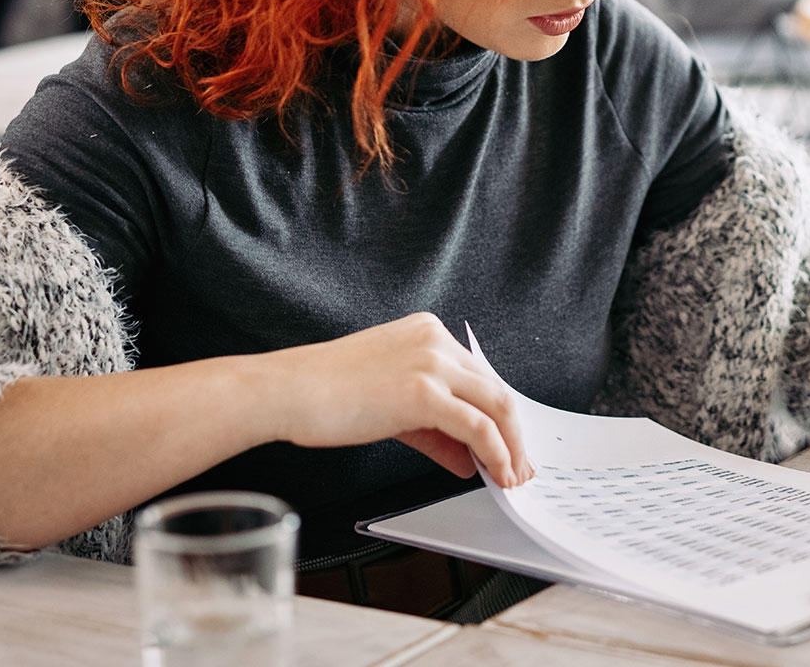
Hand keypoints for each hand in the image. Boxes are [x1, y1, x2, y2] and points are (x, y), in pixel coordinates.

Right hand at [262, 312, 534, 486]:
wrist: (287, 391)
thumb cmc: (326, 395)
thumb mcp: (392, 407)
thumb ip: (435, 430)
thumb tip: (468, 458)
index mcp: (427, 332)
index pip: (478, 376)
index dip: (498, 414)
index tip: (509, 443)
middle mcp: (436, 340)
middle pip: (496, 389)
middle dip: (514, 433)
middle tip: (521, 466)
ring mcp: (431, 363)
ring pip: (496, 405)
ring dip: (511, 447)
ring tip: (513, 476)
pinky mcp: (423, 392)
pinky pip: (476, 426)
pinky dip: (495, 453)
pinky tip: (497, 473)